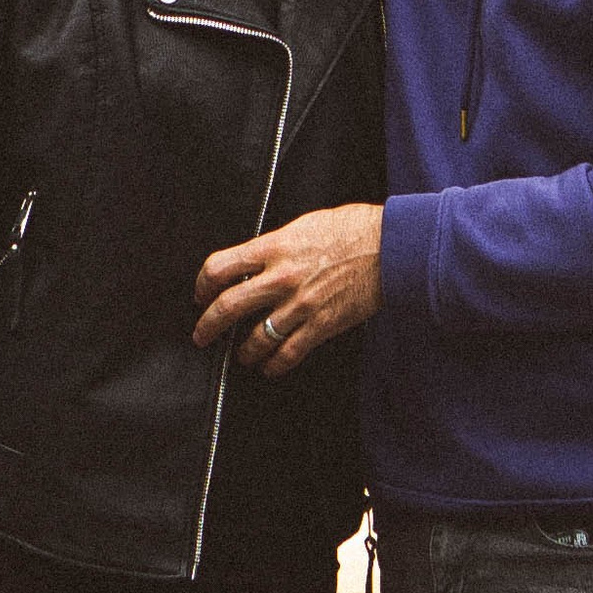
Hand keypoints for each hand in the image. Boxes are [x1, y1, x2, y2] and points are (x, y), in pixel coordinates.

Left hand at [194, 204, 384, 375]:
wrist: (391, 247)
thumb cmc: (353, 228)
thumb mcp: (304, 225)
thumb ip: (276, 246)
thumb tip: (256, 261)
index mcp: (274, 247)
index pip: (220, 267)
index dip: (203, 283)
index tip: (201, 294)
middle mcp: (281, 277)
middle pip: (227, 307)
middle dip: (207, 326)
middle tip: (201, 335)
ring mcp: (300, 304)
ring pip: (255, 338)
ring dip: (243, 351)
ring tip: (241, 355)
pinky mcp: (321, 325)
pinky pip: (287, 354)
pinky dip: (273, 365)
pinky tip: (269, 367)